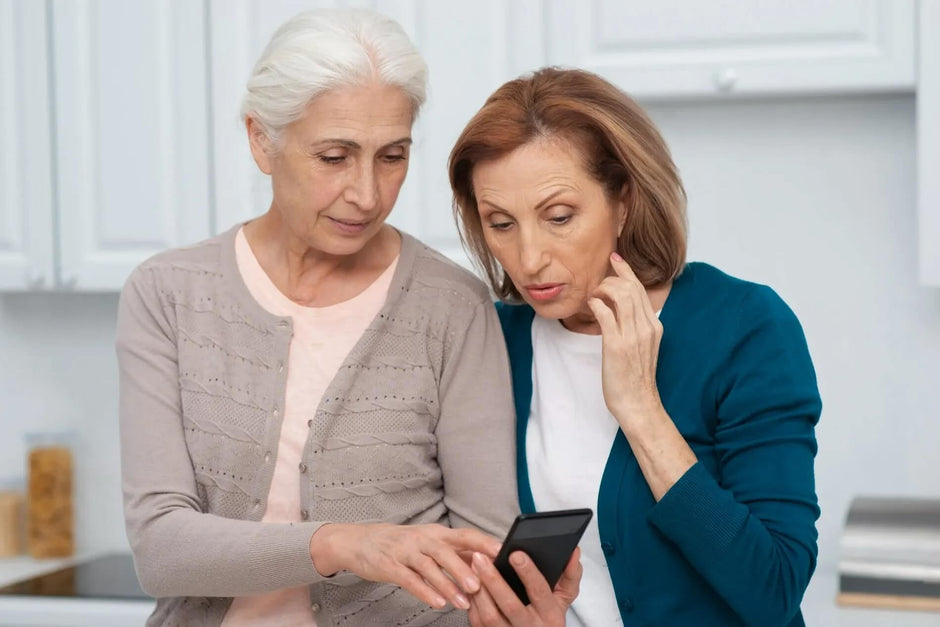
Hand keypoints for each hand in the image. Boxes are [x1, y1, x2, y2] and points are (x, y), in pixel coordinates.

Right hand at [309, 523, 500, 610]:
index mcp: (436, 533)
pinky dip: (425, 591)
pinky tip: (437, 603)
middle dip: (464, 568)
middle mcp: (422, 539)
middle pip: (446, 550)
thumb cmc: (402, 544)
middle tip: (481, 585)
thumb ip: (455, 552)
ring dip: (448, 585)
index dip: (484, 543)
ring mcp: (405, 551)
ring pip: (430, 567)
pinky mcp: (390, 566)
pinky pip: (410, 580)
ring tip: (463, 602)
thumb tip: (486, 561)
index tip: (504, 553)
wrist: (361, 541)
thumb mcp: (429, 542)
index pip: (465, 535)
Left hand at [467, 548, 580, 626]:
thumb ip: (570, 574)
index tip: (515, 553)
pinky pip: (479, 623)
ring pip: (490, 616)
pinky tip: (469, 584)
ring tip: (471, 567)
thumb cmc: (548, 616)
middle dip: (493, 579)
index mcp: (551, 615)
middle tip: (480, 557)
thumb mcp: (564, 599)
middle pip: (510, 604)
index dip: (528, 572)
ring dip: (479, 590)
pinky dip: (472, 602)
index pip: (539, 592)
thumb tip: (573, 551)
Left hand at [587, 252, 663, 424]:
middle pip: (632, 287)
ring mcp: (633, 336)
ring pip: (621, 295)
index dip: (627, 271)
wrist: (638, 403)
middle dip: (613, 275)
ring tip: (594, 294)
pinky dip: (596, 304)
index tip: (616, 258)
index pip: (641, 290)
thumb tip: (617, 309)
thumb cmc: (636, 378)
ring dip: (603, 289)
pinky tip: (590, 305)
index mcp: (654, 326)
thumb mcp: (642, 347)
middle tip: (599, 276)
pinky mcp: (617, 345)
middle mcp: (646, 327)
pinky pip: (606, 314)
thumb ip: (635, 327)